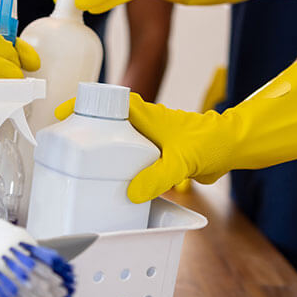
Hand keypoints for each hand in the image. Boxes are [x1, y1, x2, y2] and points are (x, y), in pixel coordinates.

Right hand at [55, 94, 233, 201]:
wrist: (232, 148)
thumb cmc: (210, 142)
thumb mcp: (181, 161)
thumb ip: (156, 177)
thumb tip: (131, 193)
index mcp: (145, 117)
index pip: (110, 102)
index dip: (85, 103)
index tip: (64, 113)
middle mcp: (144, 125)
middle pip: (108, 122)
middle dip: (86, 130)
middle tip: (68, 144)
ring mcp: (150, 139)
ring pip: (118, 141)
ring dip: (102, 150)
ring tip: (83, 165)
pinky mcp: (157, 155)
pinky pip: (132, 158)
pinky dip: (120, 166)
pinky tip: (114, 182)